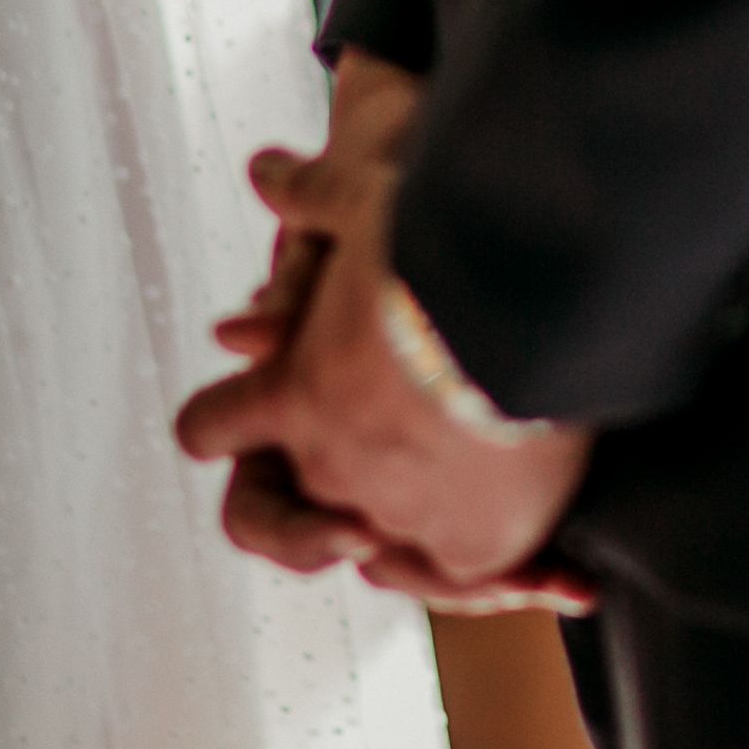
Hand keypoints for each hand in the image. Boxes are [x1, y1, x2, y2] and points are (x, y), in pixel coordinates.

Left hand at [178, 52, 596, 608]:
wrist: (530, 303)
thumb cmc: (440, 242)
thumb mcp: (366, 200)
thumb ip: (313, 196)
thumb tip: (261, 170)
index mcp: (291, 391)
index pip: (211, 426)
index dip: (222, 420)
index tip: (237, 416)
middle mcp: (330, 467)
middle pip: (285, 505)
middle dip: (320, 486)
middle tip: (373, 461)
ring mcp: (398, 517)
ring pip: (380, 548)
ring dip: (406, 521)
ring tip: (454, 496)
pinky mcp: (471, 550)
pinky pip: (461, 578)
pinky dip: (494, 566)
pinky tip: (537, 561)